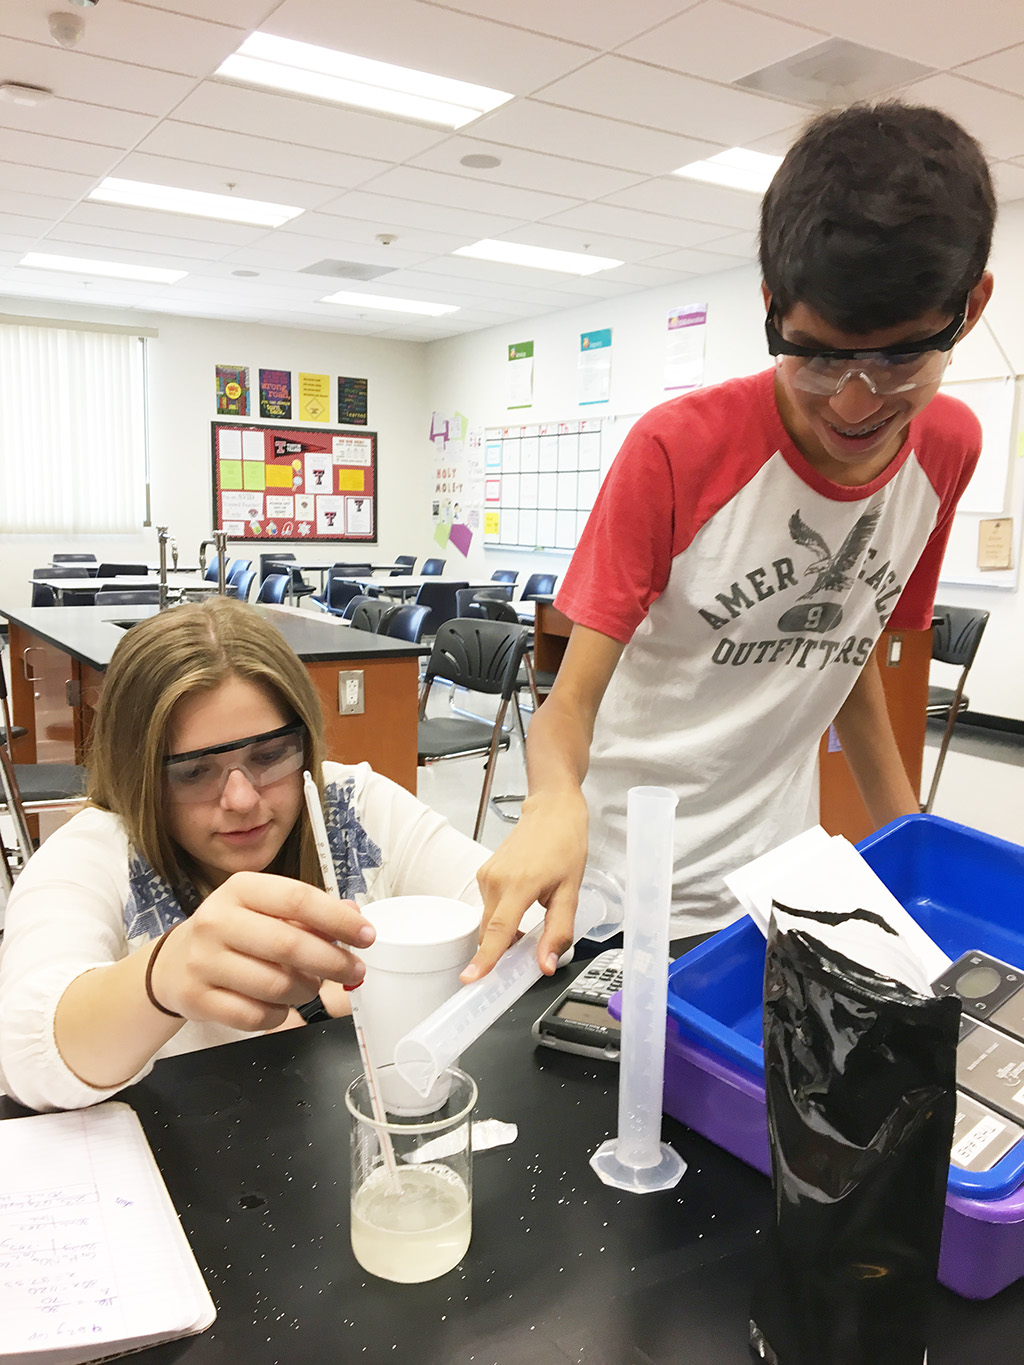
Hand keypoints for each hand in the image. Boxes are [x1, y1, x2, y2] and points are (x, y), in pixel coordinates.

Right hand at [149, 872, 373, 1031]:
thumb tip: (353, 915)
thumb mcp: (265, 909)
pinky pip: (255, 1016)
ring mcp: (203, 961)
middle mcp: (217, 920)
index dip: (338, 920)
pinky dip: (280, 1015)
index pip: (298, 899)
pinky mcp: (197, 998)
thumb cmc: (232, 932)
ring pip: (276, 985)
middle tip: (354, 970)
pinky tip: (282, 1005)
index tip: (366, 935)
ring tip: (312, 986)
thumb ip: (309, 911)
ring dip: (307, 990)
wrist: (173, 964)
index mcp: (240, 889)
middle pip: (289, 945)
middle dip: (332, 962)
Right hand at [464, 789, 587, 981]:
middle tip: (526, 956)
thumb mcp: (571, 891)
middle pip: (490, 931)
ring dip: (506, 930)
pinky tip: (524, 901)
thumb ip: (558, 931)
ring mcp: (487, 875)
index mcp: (519, 885)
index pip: (497, 931)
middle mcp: (496, 880)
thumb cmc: (565, 844)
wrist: (552, 810)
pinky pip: (490, 906)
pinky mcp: (484, 873)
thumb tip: (546, 964)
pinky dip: (503, 915)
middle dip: (502, 950)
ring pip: (489, 920)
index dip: (485, 958)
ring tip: (535, 911)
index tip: (471, 978)